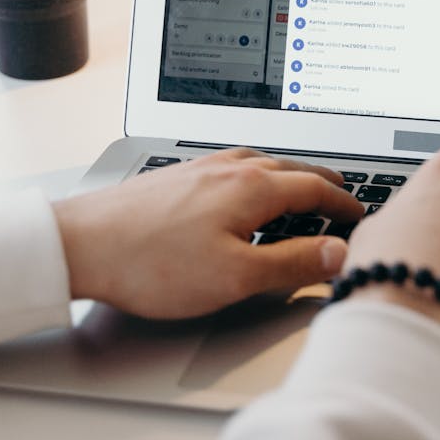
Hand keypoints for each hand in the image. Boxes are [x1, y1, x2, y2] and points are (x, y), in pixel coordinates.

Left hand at [52, 148, 363, 318]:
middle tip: (342, 194)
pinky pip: (232, 164)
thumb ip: (293, 264)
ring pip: (261, 162)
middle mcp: (230, 168)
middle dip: (322, 182)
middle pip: (292, 168)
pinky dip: (257, 172)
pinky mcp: (175, 175)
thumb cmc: (151, 263)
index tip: (360, 215)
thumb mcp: (235, 277)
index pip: (316, 189)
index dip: (344, 204)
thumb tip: (340, 253)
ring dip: (290, 174)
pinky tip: (242, 184)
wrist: (78, 243)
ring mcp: (200, 168)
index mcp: (253, 188)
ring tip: (300, 186)